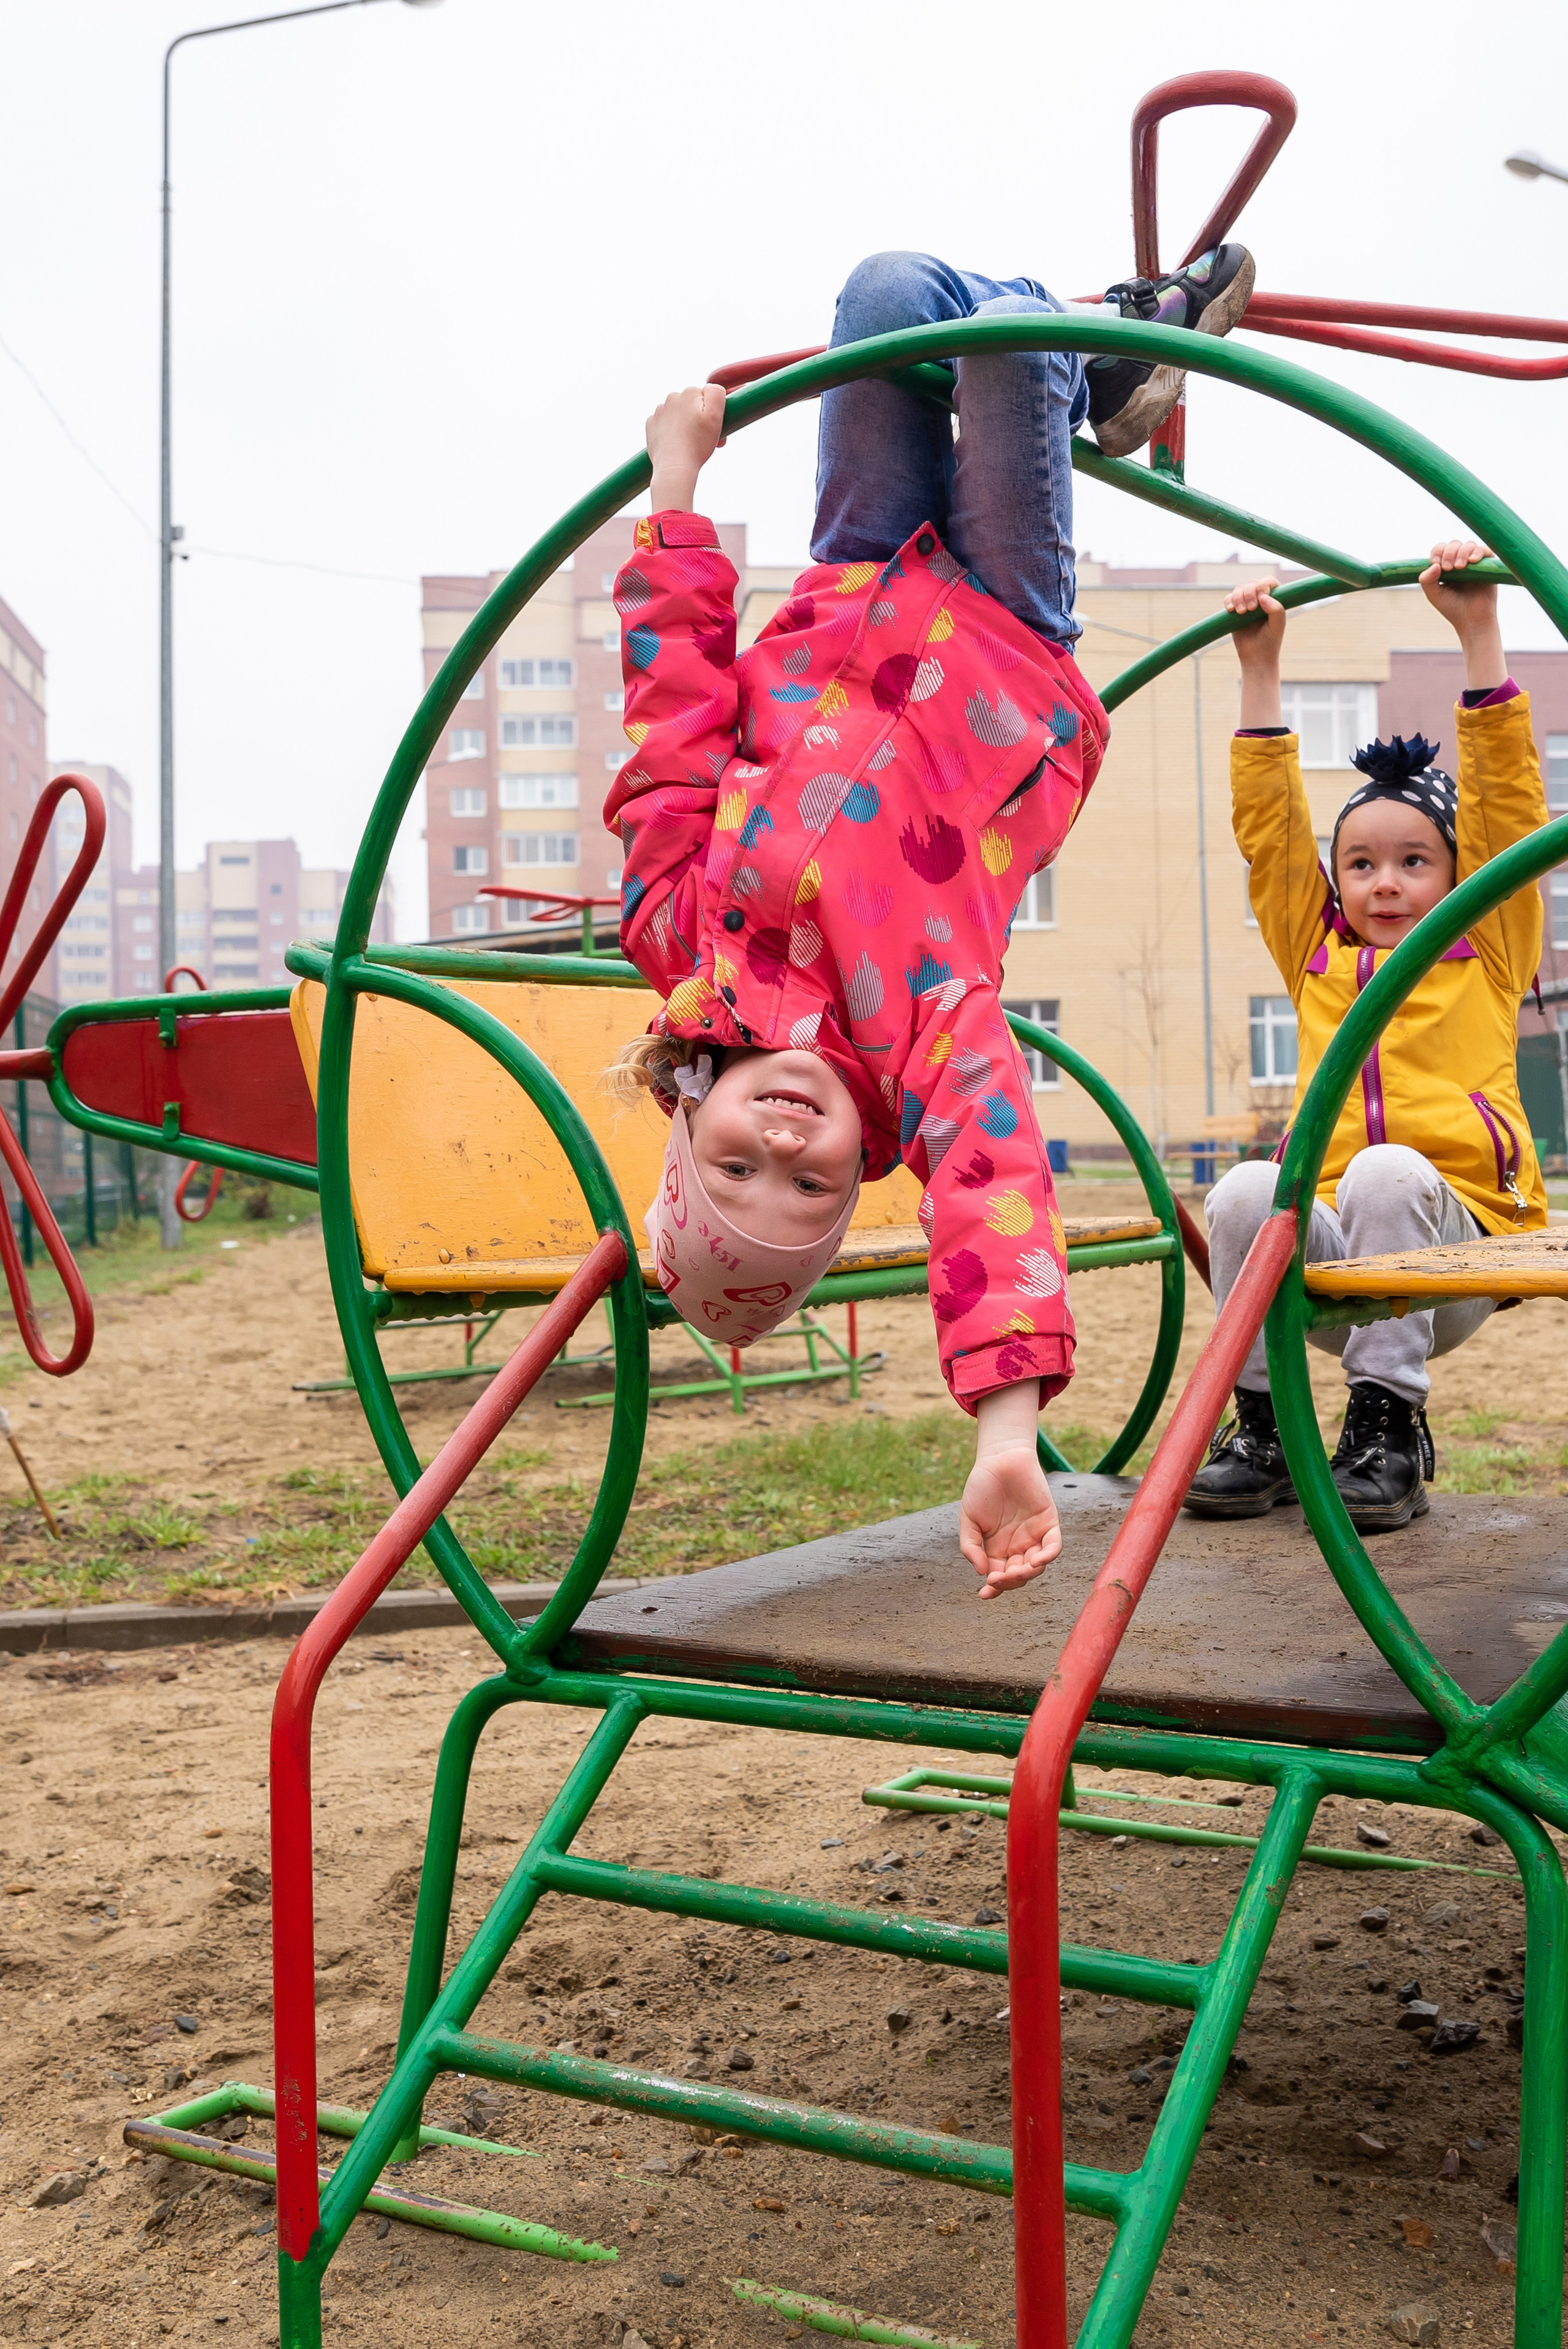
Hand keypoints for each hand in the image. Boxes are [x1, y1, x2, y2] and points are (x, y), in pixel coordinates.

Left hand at [646, 384, 726, 514]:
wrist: (674, 467)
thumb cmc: (697, 444)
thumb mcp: (715, 416)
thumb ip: (716, 393)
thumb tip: (710, 386)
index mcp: (689, 393)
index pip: (707, 399)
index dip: (714, 415)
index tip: (714, 431)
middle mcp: (672, 397)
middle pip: (692, 406)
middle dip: (699, 420)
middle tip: (704, 441)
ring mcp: (659, 411)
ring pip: (679, 415)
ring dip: (686, 426)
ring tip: (690, 444)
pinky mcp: (651, 425)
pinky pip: (665, 425)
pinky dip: (672, 433)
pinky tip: (676, 444)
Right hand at [960, 1444, 1061, 1599]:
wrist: (999, 1458)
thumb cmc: (981, 1487)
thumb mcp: (968, 1519)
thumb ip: (970, 1546)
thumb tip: (980, 1572)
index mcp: (997, 1548)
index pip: (999, 1576)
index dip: (994, 1589)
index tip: (984, 1595)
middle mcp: (1017, 1546)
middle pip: (1018, 1575)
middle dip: (1009, 1582)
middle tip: (997, 1579)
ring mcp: (1034, 1535)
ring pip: (1036, 1566)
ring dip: (1026, 1574)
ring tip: (1013, 1573)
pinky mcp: (1049, 1523)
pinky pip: (1053, 1546)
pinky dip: (1047, 1557)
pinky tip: (1035, 1561)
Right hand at [1225, 577, 1285, 667]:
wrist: (1256, 658)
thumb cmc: (1270, 642)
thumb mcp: (1278, 626)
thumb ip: (1276, 610)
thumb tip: (1263, 596)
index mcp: (1274, 599)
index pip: (1268, 582)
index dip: (1263, 585)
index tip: (1261, 598)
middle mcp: (1260, 599)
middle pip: (1252, 584)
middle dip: (1249, 593)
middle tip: (1250, 609)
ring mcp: (1247, 604)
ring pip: (1239, 589)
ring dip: (1238, 597)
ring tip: (1241, 612)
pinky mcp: (1234, 611)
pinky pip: (1228, 599)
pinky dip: (1228, 601)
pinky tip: (1231, 610)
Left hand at [1419, 539, 1504, 689]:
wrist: (1472, 621)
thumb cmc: (1453, 609)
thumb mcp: (1434, 595)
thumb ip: (1427, 581)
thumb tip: (1433, 564)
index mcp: (1445, 567)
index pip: (1440, 549)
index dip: (1438, 552)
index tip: (1436, 563)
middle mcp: (1460, 562)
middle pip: (1454, 544)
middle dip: (1449, 552)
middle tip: (1448, 568)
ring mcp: (1475, 563)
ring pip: (1468, 545)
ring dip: (1462, 552)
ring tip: (1460, 567)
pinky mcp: (1488, 566)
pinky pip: (1485, 550)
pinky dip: (1478, 551)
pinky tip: (1473, 561)